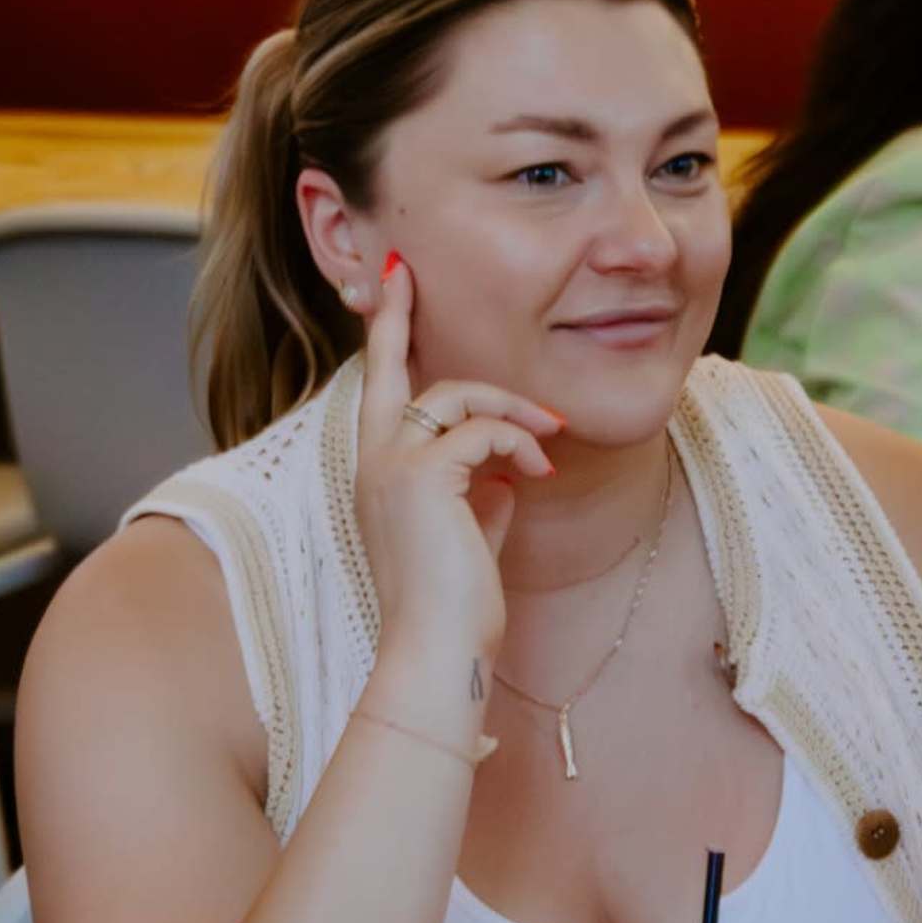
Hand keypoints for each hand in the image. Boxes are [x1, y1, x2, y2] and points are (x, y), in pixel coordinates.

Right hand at [348, 254, 554, 720]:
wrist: (438, 650)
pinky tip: (541, 473)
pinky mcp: (424, 474)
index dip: (385, 338)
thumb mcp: (471, 536)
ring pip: (456, 395)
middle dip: (397, 317)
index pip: (380, 394)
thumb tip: (510, 476)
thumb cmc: (455, 606)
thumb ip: (482, 496)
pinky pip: (485, 431)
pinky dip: (521, 444)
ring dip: (511, 410)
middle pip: (395, 371)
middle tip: (403, 272)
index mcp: (378, 475)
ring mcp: (393, 464)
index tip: (388, 285)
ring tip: (547, 438)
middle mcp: (374, 462)